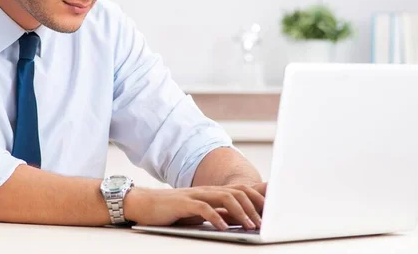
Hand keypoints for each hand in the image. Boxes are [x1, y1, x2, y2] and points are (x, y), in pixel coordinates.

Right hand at [124, 182, 266, 230]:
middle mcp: (207, 190)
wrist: (146, 204)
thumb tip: (240, 219)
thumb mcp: (201, 212)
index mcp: (213, 192)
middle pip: (237, 192)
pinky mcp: (184, 203)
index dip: (258, 199)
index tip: (271, 213)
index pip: (241, 190)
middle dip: (254, 207)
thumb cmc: (174, 210)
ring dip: (240, 212)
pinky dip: (216, 217)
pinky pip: (204, 208)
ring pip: (225, 198)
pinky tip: (224, 227)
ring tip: (250, 226)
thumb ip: (219, 213)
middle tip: (264, 223)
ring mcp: (196, 195)